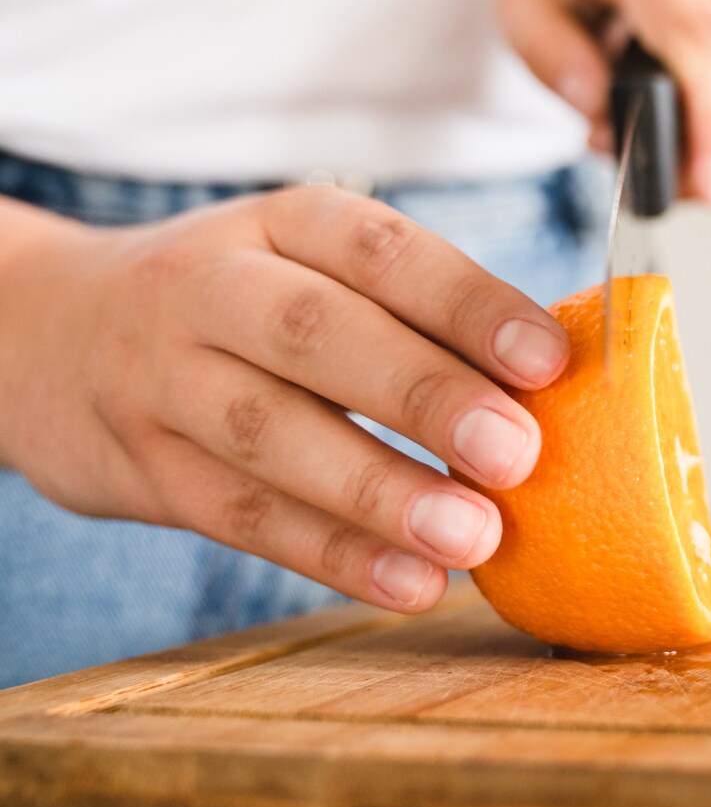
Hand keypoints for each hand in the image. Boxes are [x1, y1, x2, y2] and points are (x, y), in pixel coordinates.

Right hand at [0, 188, 569, 612]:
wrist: (44, 330)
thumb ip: (417, 312)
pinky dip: (331, 555)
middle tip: (518, 453)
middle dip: (426, 396)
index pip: (382, 252)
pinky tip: (410, 582)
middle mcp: (214, 287)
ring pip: (272, 435)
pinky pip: (240, 516)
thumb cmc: (242, 302)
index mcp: (285, 224)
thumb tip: (563, 380)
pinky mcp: (141, 469)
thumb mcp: (311, 265)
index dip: (468, 303)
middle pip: (321, 336)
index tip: (548, 358)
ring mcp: (165, 378)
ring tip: (475, 537)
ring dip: (381, 492)